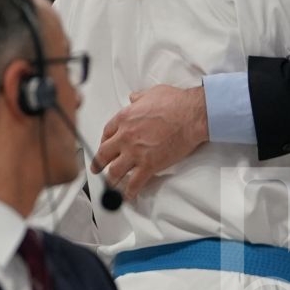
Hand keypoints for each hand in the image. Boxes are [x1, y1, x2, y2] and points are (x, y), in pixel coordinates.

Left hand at [94, 85, 208, 195]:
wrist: (191, 116)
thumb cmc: (176, 103)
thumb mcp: (153, 92)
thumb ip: (139, 98)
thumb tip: (134, 98)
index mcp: (125, 118)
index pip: (107, 133)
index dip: (104, 142)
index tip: (105, 146)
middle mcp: (125, 137)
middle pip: (104, 154)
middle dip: (98, 164)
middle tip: (97, 169)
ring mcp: (136, 153)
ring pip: (115, 172)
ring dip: (111, 181)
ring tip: (110, 186)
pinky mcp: (149, 165)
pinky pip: (134, 183)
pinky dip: (130, 192)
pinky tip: (128, 196)